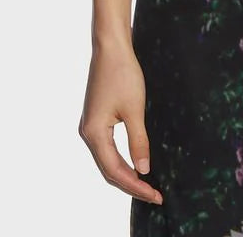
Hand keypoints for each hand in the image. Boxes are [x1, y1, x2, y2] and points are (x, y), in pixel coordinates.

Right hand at [78, 41, 163, 205]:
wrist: (111, 48)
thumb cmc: (122, 74)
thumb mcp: (135, 110)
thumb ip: (138, 141)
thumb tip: (143, 170)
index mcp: (94, 133)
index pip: (115, 170)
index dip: (135, 185)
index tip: (154, 194)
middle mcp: (88, 132)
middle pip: (109, 169)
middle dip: (131, 184)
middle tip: (154, 194)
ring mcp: (91, 126)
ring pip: (108, 160)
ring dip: (126, 173)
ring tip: (146, 184)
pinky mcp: (97, 119)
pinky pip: (108, 148)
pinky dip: (121, 159)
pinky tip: (134, 163)